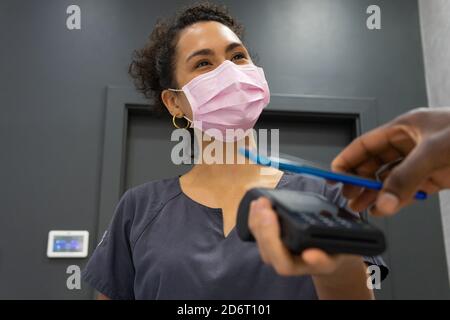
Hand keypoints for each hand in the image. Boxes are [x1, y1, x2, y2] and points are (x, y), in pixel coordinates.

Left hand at [248, 197, 360, 275]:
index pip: (282, 263)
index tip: (273, 217)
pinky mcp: (267, 240)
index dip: (275, 243)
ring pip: (259, 239)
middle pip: (266, 248)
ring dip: (256, 219)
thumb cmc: (329, 253)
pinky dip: (255, 216)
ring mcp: (272, 251)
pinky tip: (256, 204)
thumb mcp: (333, 258)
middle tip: (265, 204)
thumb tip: (310, 255)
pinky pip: (256, 231)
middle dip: (263, 225)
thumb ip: (323, 259)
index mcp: (298, 266)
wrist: (323, 252)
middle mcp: (281, 261)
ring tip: (260, 201)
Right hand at [331, 107, 449, 214]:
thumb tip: (384, 201)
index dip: (347, 160)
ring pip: (389, 179)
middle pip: (374, 164)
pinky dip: (396, 201)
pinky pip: (409, 190)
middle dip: (359, 181)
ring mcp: (423, 162)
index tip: (335, 176)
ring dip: (375, 194)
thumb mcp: (434, 151)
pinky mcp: (436, 177)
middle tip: (349, 195)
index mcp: (405, 128)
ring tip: (362, 207)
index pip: (365, 145)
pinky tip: (386, 208)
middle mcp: (411, 144)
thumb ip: (407, 178)